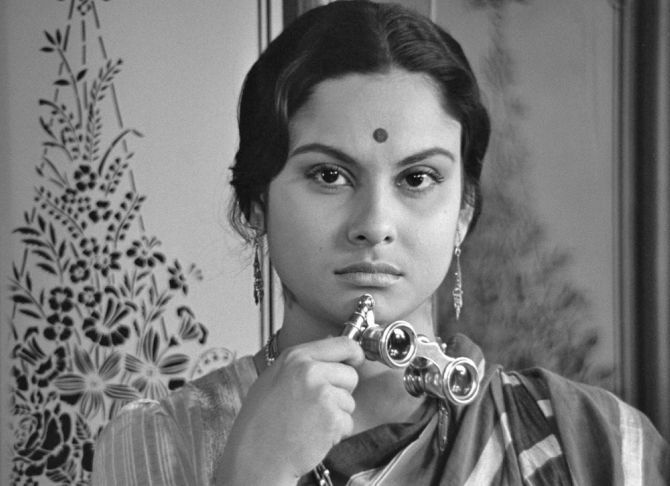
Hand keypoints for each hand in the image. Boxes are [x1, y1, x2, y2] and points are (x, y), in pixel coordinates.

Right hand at [217, 336, 364, 484]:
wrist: (256, 456)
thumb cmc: (260, 420)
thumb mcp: (274, 378)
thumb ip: (302, 363)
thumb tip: (330, 348)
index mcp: (295, 357)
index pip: (343, 343)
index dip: (354, 354)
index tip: (356, 361)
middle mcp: (310, 370)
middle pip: (350, 375)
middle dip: (341, 392)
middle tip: (318, 406)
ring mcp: (322, 393)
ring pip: (349, 401)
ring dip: (336, 415)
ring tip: (309, 423)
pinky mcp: (332, 417)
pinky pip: (347, 422)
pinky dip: (335, 433)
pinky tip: (313, 435)